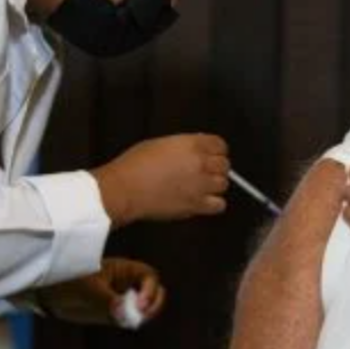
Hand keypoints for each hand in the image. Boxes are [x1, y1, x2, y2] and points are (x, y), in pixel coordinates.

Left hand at [34, 258, 165, 326]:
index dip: (150, 290)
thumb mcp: (87, 289)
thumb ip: (107, 301)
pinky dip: (132, 322)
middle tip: (141, 316)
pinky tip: (123, 322)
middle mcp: (127, 283)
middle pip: (154, 292)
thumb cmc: (68, 282)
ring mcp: (123, 298)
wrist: (49, 293)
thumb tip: (123, 314)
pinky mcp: (115, 313)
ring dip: (144, 315)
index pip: (149, 277)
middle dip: (153, 304)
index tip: (139, 305)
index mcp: (124, 269)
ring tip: (130, 321)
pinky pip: (131, 318)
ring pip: (145, 307)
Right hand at [92, 133, 229, 225]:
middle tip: (206, 171)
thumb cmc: (134, 165)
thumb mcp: (159, 143)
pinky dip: (214, 204)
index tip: (212, 154)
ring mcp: (200, 185)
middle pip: (224, 164)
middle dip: (216, 167)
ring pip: (223, 184)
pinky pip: (219, 205)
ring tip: (202, 187)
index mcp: (191, 144)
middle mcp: (200, 163)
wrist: (125, 189)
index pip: (220, 144)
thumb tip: (192, 151)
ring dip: (215, 185)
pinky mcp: (196, 205)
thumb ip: (182, 146)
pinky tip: (203, 201)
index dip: (217, 150)